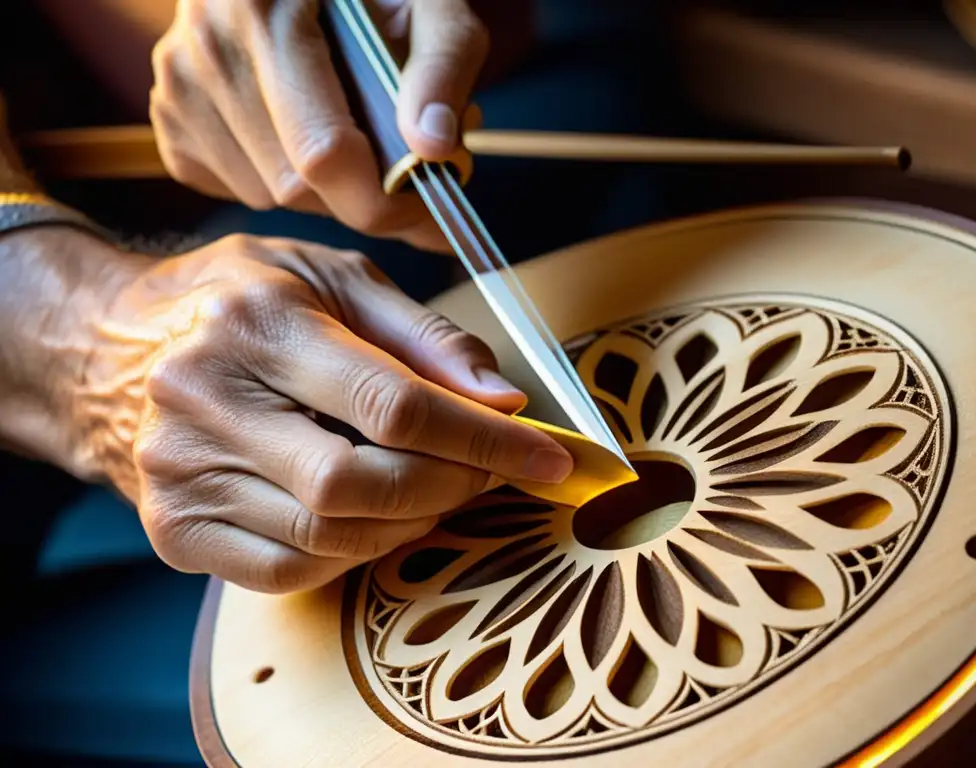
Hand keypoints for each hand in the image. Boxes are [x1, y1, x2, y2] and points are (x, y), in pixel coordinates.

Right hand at [77, 234, 572, 592]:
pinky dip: (353, 552)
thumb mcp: (333, 279)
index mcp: (256, 324)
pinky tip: (374, 515)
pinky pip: (288, 570)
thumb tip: (505, 399)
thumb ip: (426, 337)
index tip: (548, 457)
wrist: (106, 348)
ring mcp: (181, 476)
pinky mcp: (172, 529)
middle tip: (488, 471)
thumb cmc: (238, 301)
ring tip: (437, 487)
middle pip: (359, 483)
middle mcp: (205, 402)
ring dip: (411, 522)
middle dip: (450, 487)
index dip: (485, 440)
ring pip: (329, 535)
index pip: (392, 403)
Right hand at [150, 0, 489, 251]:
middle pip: (293, 185)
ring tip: (352, 131)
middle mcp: (205, 44)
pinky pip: (237, 192)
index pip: (322, 151)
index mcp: (264, 8)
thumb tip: (432, 148)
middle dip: (358, 193)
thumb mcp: (431, 7)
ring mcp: (177, 84)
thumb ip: (442, 69)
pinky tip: (301, 131)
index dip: (382, 199)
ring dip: (322, 189)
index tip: (425, 202)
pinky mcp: (169, 119)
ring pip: (266, 196)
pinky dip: (281, 180)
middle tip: (401, 166)